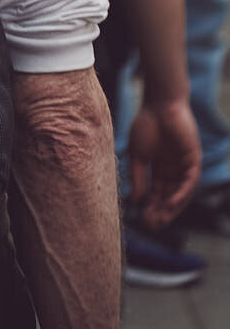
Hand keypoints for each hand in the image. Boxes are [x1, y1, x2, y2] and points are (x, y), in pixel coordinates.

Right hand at [127, 97, 200, 228]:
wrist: (159, 103)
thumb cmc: (146, 124)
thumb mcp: (138, 155)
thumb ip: (138, 177)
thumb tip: (136, 200)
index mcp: (159, 168)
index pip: (157, 194)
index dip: (151, 207)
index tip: (143, 221)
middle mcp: (173, 169)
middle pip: (170, 197)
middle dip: (162, 212)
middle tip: (153, 225)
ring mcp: (184, 165)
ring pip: (181, 192)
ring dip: (173, 207)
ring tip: (162, 218)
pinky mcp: (193, 158)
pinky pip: (190, 180)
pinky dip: (182, 193)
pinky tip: (173, 202)